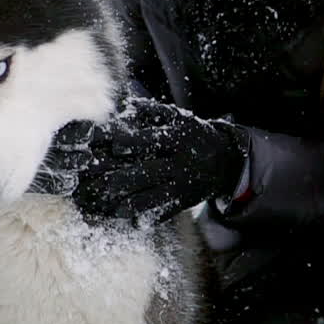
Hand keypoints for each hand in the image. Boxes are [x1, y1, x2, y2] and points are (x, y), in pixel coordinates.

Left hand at [65, 98, 249, 225]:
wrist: (223, 161)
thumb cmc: (190, 134)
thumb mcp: (176, 117)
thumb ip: (150, 111)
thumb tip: (122, 106)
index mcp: (179, 138)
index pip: (153, 140)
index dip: (132, 143)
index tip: (113, 146)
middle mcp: (181, 163)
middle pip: (150, 172)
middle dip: (125, 178)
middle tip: (100, 182)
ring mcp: (182, 185)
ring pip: (154, 196)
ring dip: (130, 202)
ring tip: (108, 204)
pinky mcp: (182, 202)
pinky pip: (163, 211)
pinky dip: (144, 216)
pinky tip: (126, 218)